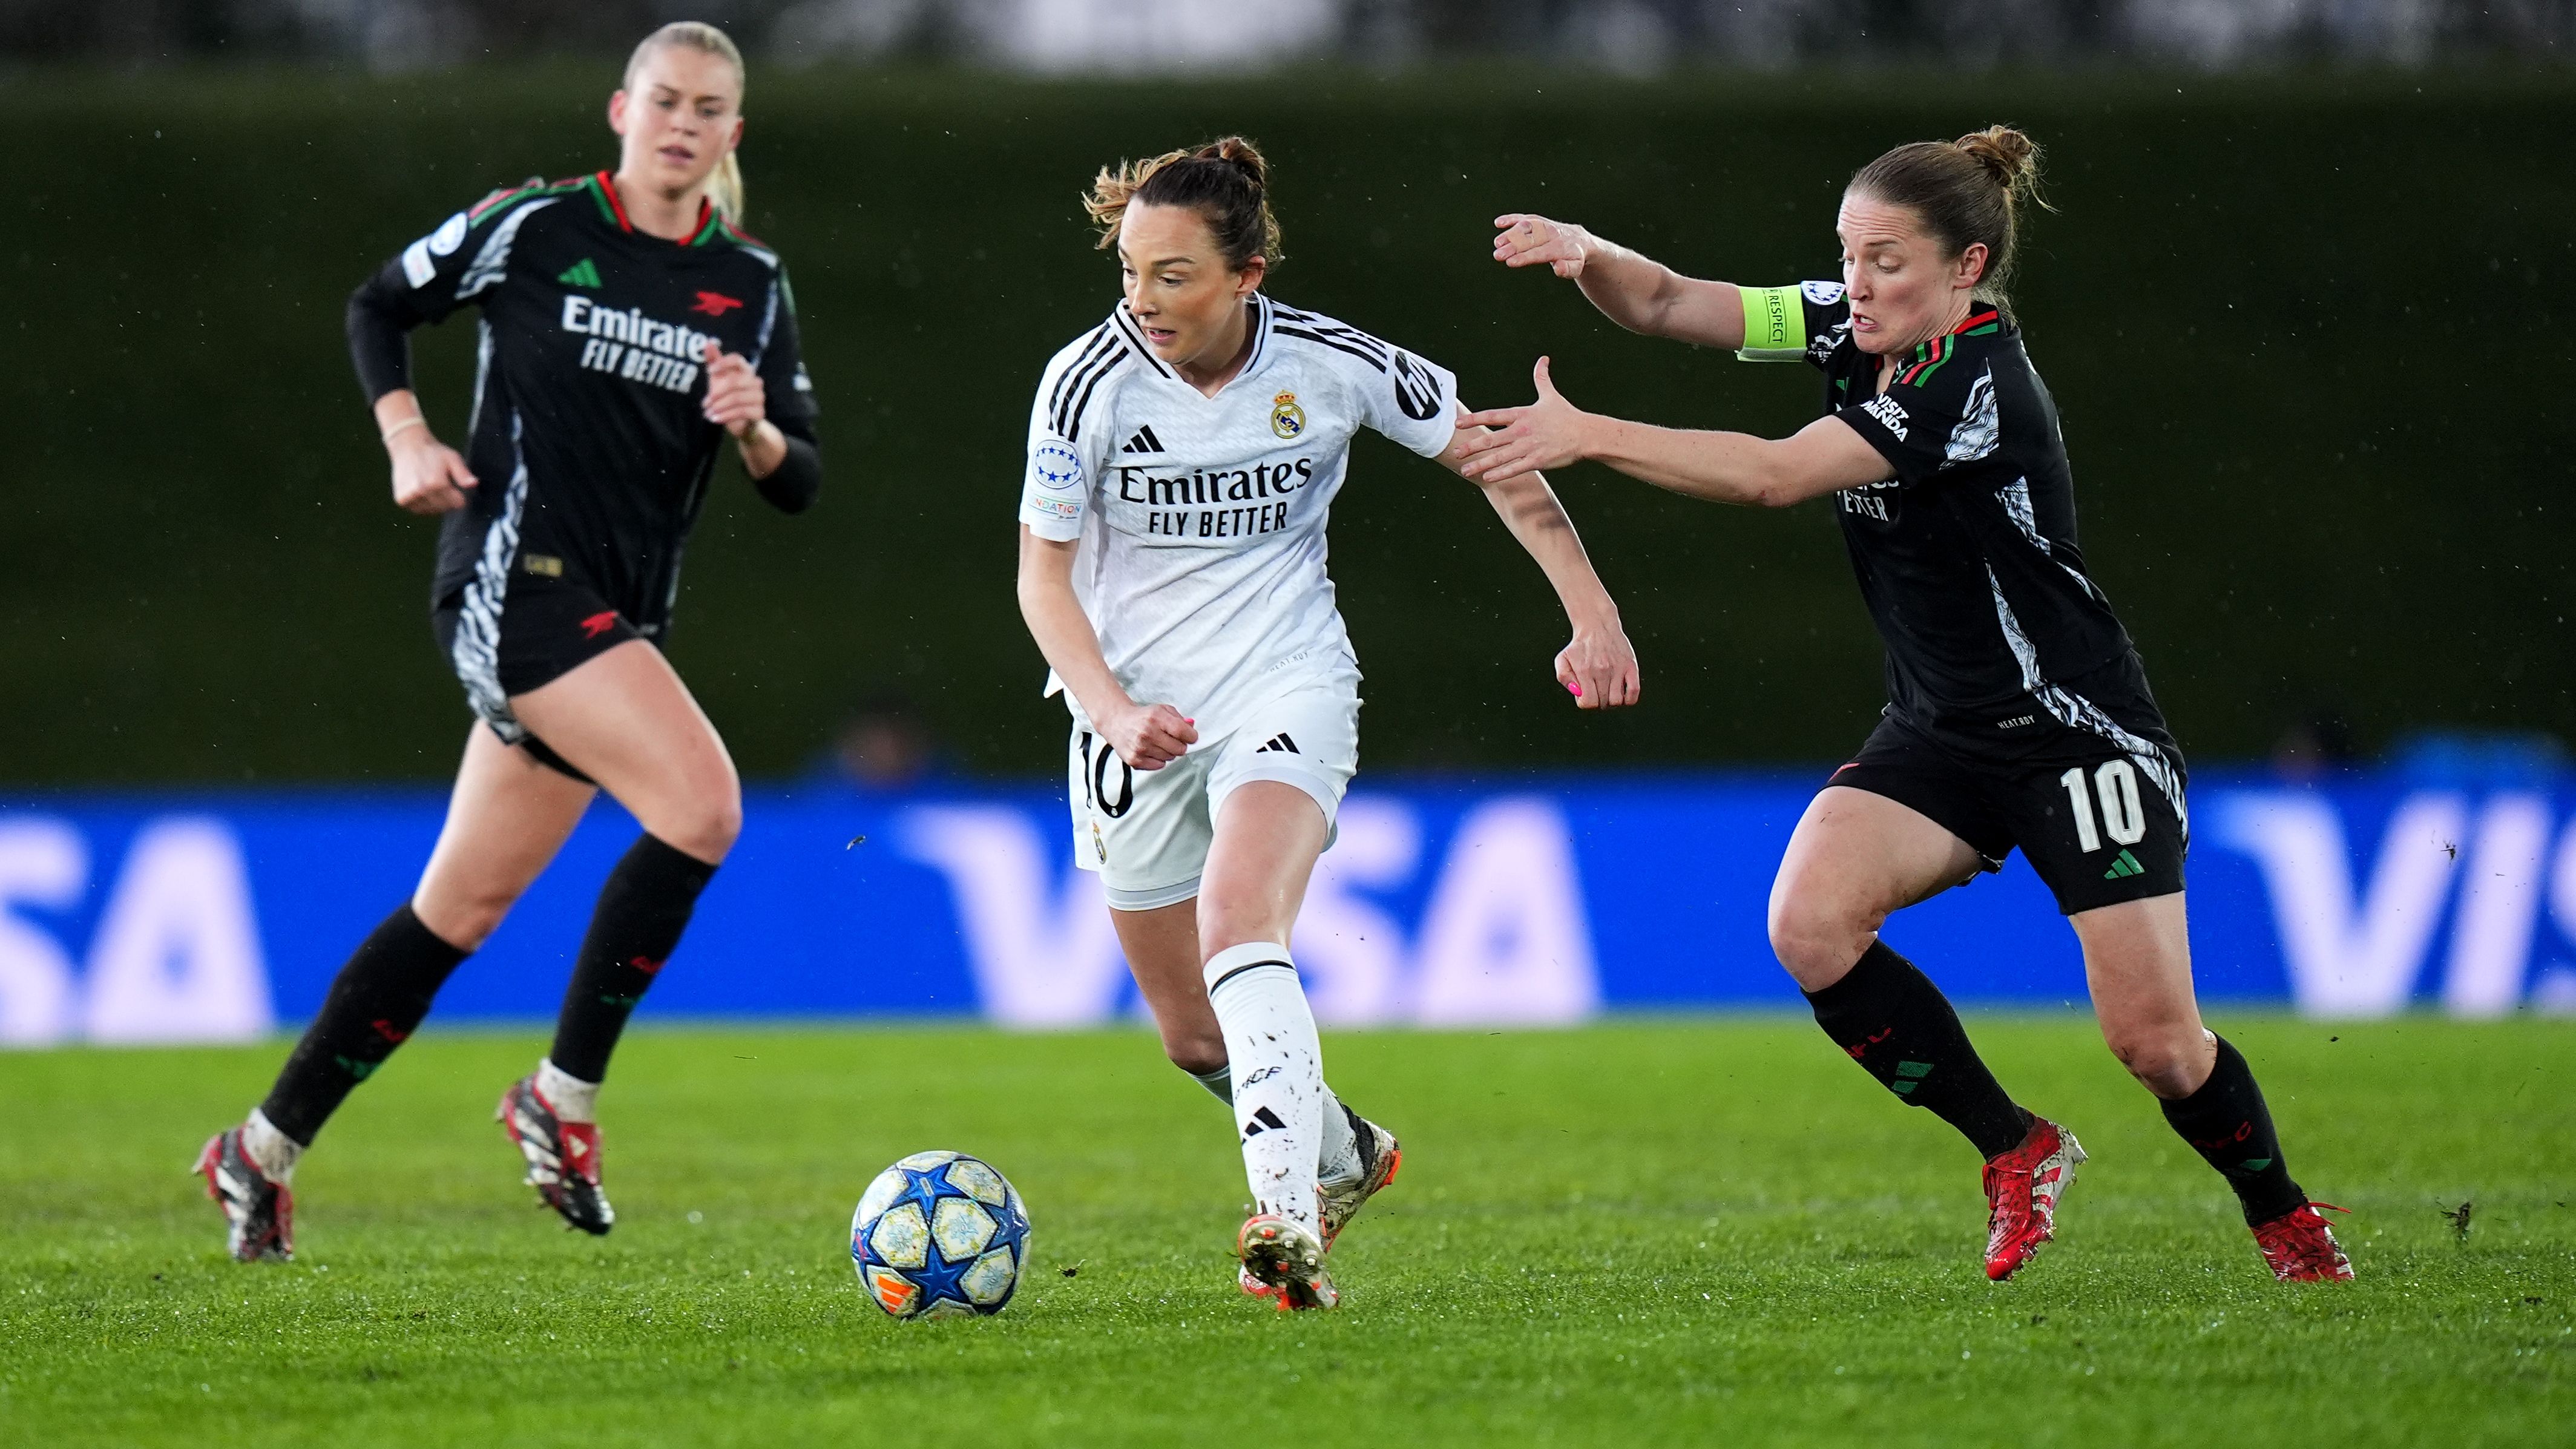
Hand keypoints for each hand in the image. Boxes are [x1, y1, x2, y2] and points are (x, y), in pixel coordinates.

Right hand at [388, 428, 475, 514]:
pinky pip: (417, 510)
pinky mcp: (401, 499)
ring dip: (434, 504)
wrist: (407, 447)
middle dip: (447, 500)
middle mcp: (422, 491)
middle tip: (442, 486)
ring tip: (430, 487)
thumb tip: (474, 484)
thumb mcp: (452, 458)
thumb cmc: (433, 452)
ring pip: (431, 511)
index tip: (455, 489)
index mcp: (437, 482)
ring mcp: (410, 496)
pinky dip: (422, 505)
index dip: (459, 497)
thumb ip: (463, 473)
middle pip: (444, 508)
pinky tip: (421, 492)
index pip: (457, 504)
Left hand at [701, 340, 765, 436]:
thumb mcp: (718, 378)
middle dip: (717, 393)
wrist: (740, 420)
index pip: (737, 359)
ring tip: (709, 413)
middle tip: (705, 403)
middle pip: (734, 381)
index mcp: (745, 370)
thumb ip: (714, 361)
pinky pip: (741, 412)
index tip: (709, 371)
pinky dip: (726, 416)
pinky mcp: (760, 412)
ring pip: (737, 398)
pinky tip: (716, 419)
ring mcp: (759, 396)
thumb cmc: (728, 395)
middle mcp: (755, 381)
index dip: (723, 363)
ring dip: (719, 406)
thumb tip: (708, 342)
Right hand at [1100, 699, 1198, 771]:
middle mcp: (1147, 733)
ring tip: (1158, 743)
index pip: (1182, 731)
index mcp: (1155, 718)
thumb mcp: (1162, 710)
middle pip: (1179, 749)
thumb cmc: (1142, 717)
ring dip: (1168, 752)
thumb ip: (1179, 718)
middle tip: (1172, 740)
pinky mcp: (1134, 760)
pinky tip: (1151, 750)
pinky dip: (1158, 760)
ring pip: (1170, 758)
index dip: (1191, 736)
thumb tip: (1191, 728)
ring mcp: (1140, 748)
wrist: (1117, 723)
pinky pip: (1159, 765)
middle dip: (1180, 745)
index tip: (1191, 737)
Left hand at [1455, 358, 1592, 484]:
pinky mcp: (1538, 461)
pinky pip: (1515, 468)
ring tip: (1465, 470)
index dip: (1474, 419)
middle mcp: (1522, 430)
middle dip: (1471, 446)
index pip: (1493, 415)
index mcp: (1522, 414)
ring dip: (1480, 464)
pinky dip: (1500, 473)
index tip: (1457, 423)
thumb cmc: (1567, 416)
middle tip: (1455, 451)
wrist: (1586, 434)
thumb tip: (1543, 359)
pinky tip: (1487, 477)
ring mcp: (1529, 447)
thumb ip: (1542, 378)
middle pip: (1491, 438)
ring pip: (1500, 457)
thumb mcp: (1551, 395)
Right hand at [1492, 213, 1595, 278]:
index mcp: (1560, 247)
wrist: (1579, 239)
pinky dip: (1512, 218)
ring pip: (1526, 226)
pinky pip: (1525, 217)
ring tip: (1497, 243)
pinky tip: (1498, 223)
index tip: (1510, 262)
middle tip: (1498, 255)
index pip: (1540, 252)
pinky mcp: (1537, 221)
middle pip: (1530, 239)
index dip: (1525, 256)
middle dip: (1514, 246)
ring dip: (1511, 233)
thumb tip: (1558, 267)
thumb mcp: (1576, 267)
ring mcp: (1544, 225)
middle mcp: (1552, 233)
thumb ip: (1568, 269)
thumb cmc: (1574, 257)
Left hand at [1554, 617, 1640, 710]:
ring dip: (1611, 700)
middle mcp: (1601, 670)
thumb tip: (1577, 692)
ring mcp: (1617, 668)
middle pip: (1602, 703)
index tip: (1586, 695)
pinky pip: (1634, 691)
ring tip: (1608, 691)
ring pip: (1617, 701)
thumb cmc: (1580, 645)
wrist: (1597, 625)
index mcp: (1584, 670)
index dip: (1585, 702)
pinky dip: (1629, 699)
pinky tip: (1622, 694)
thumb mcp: (1562, 659)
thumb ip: (1564, 678)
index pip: (1588, 702)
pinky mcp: (1630, 666)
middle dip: (1598, 701)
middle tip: (1597, 690)